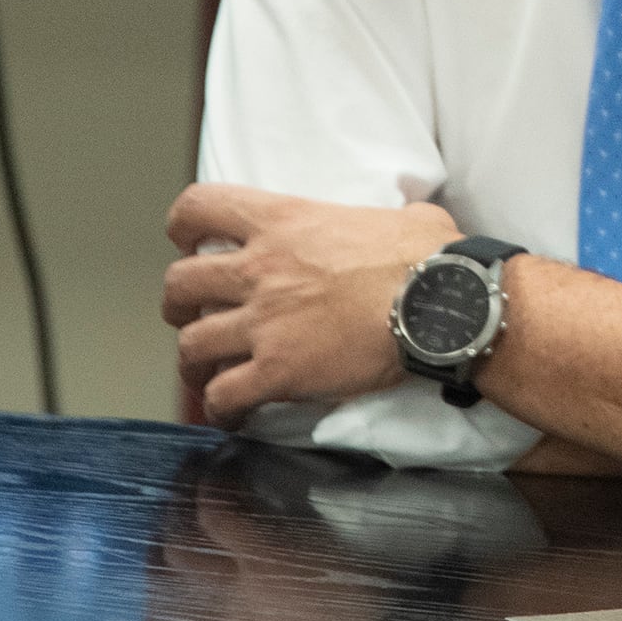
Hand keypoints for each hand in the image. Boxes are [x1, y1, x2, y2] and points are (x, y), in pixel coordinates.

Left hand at [162, 185, 460, 425]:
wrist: (442, 304)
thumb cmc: (430, 258)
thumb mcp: (403, 217)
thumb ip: (387, 217)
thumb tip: (412, 222)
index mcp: (284, 223)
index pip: (200, 208)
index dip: (185, 226)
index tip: (190, 242)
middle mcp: (261, 270)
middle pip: (179, 284)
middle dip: (179, 305)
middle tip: (195, 314)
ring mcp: (264, 322)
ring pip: (190, 345)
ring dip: (194, 361)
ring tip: (207, 371)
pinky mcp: (277, 370)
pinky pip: (223, 395)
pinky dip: (221, 407)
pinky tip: (233, 412)